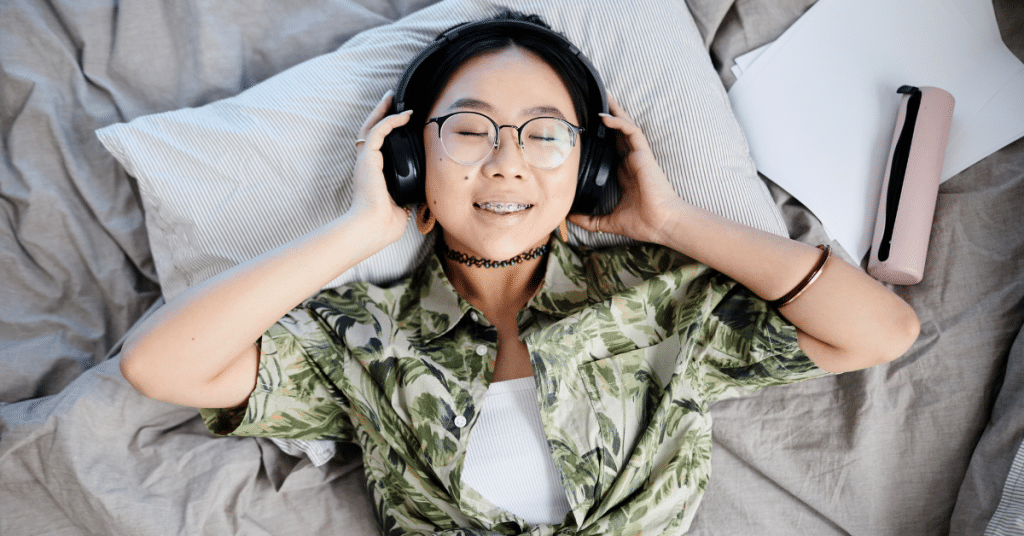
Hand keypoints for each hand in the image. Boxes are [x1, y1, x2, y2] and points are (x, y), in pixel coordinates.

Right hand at [347, 90, 414, 244]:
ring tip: (391, 97)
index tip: (401, 124)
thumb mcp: (403, 207)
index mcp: (374, 176)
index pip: (380, 148)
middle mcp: (367, 165)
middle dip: (381, 114)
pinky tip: (403, 114)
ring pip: (371, 127)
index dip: (388, 134)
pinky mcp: (367, 158)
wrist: (373, 227)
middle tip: (391, 100)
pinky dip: (390, 120)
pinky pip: (377, 131)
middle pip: (372, 132)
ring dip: (382, 111)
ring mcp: (365, 161)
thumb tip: (422, 193)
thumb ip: (409, 196)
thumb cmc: (384, 224)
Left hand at [568, 94, 687, 245]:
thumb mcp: (608, 221)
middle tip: (592, 98)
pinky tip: (605, 116)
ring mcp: (638, 155)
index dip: (600, 134)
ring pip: (625, 125)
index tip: (584, 126)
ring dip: (614, 110)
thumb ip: (589, 220)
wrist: (661, 224)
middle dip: (607, 114)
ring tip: (601, 94)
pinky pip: (631, 131)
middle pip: (618, 131)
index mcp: (625, 172)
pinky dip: (619, 122)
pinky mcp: (643, 154)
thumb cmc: (642, 222)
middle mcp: (631, 160)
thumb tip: (569, 218)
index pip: (611, 146)